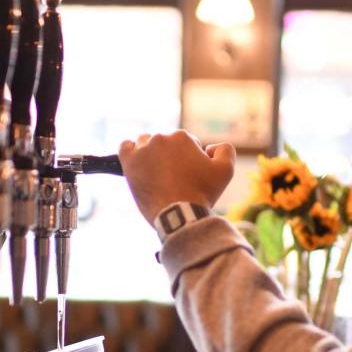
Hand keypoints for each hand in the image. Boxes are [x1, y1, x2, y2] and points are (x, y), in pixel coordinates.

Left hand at [118, 130, 235, 225]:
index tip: (189, 174)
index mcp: (182, 137)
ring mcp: (143, 150)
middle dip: (171, 156)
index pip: (186, 142)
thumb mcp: (225, 171)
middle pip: (165, 143)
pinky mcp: (129, 163)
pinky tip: (137, 162)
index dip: (190, 158)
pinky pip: (125, 147)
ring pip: (145, 143)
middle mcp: (161, 138)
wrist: (180, 215)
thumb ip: (225, 149)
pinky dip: (130, 152)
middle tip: (174, 178)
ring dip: (151, 153)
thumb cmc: (202, 194)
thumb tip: (211, 147)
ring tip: (157, 173)